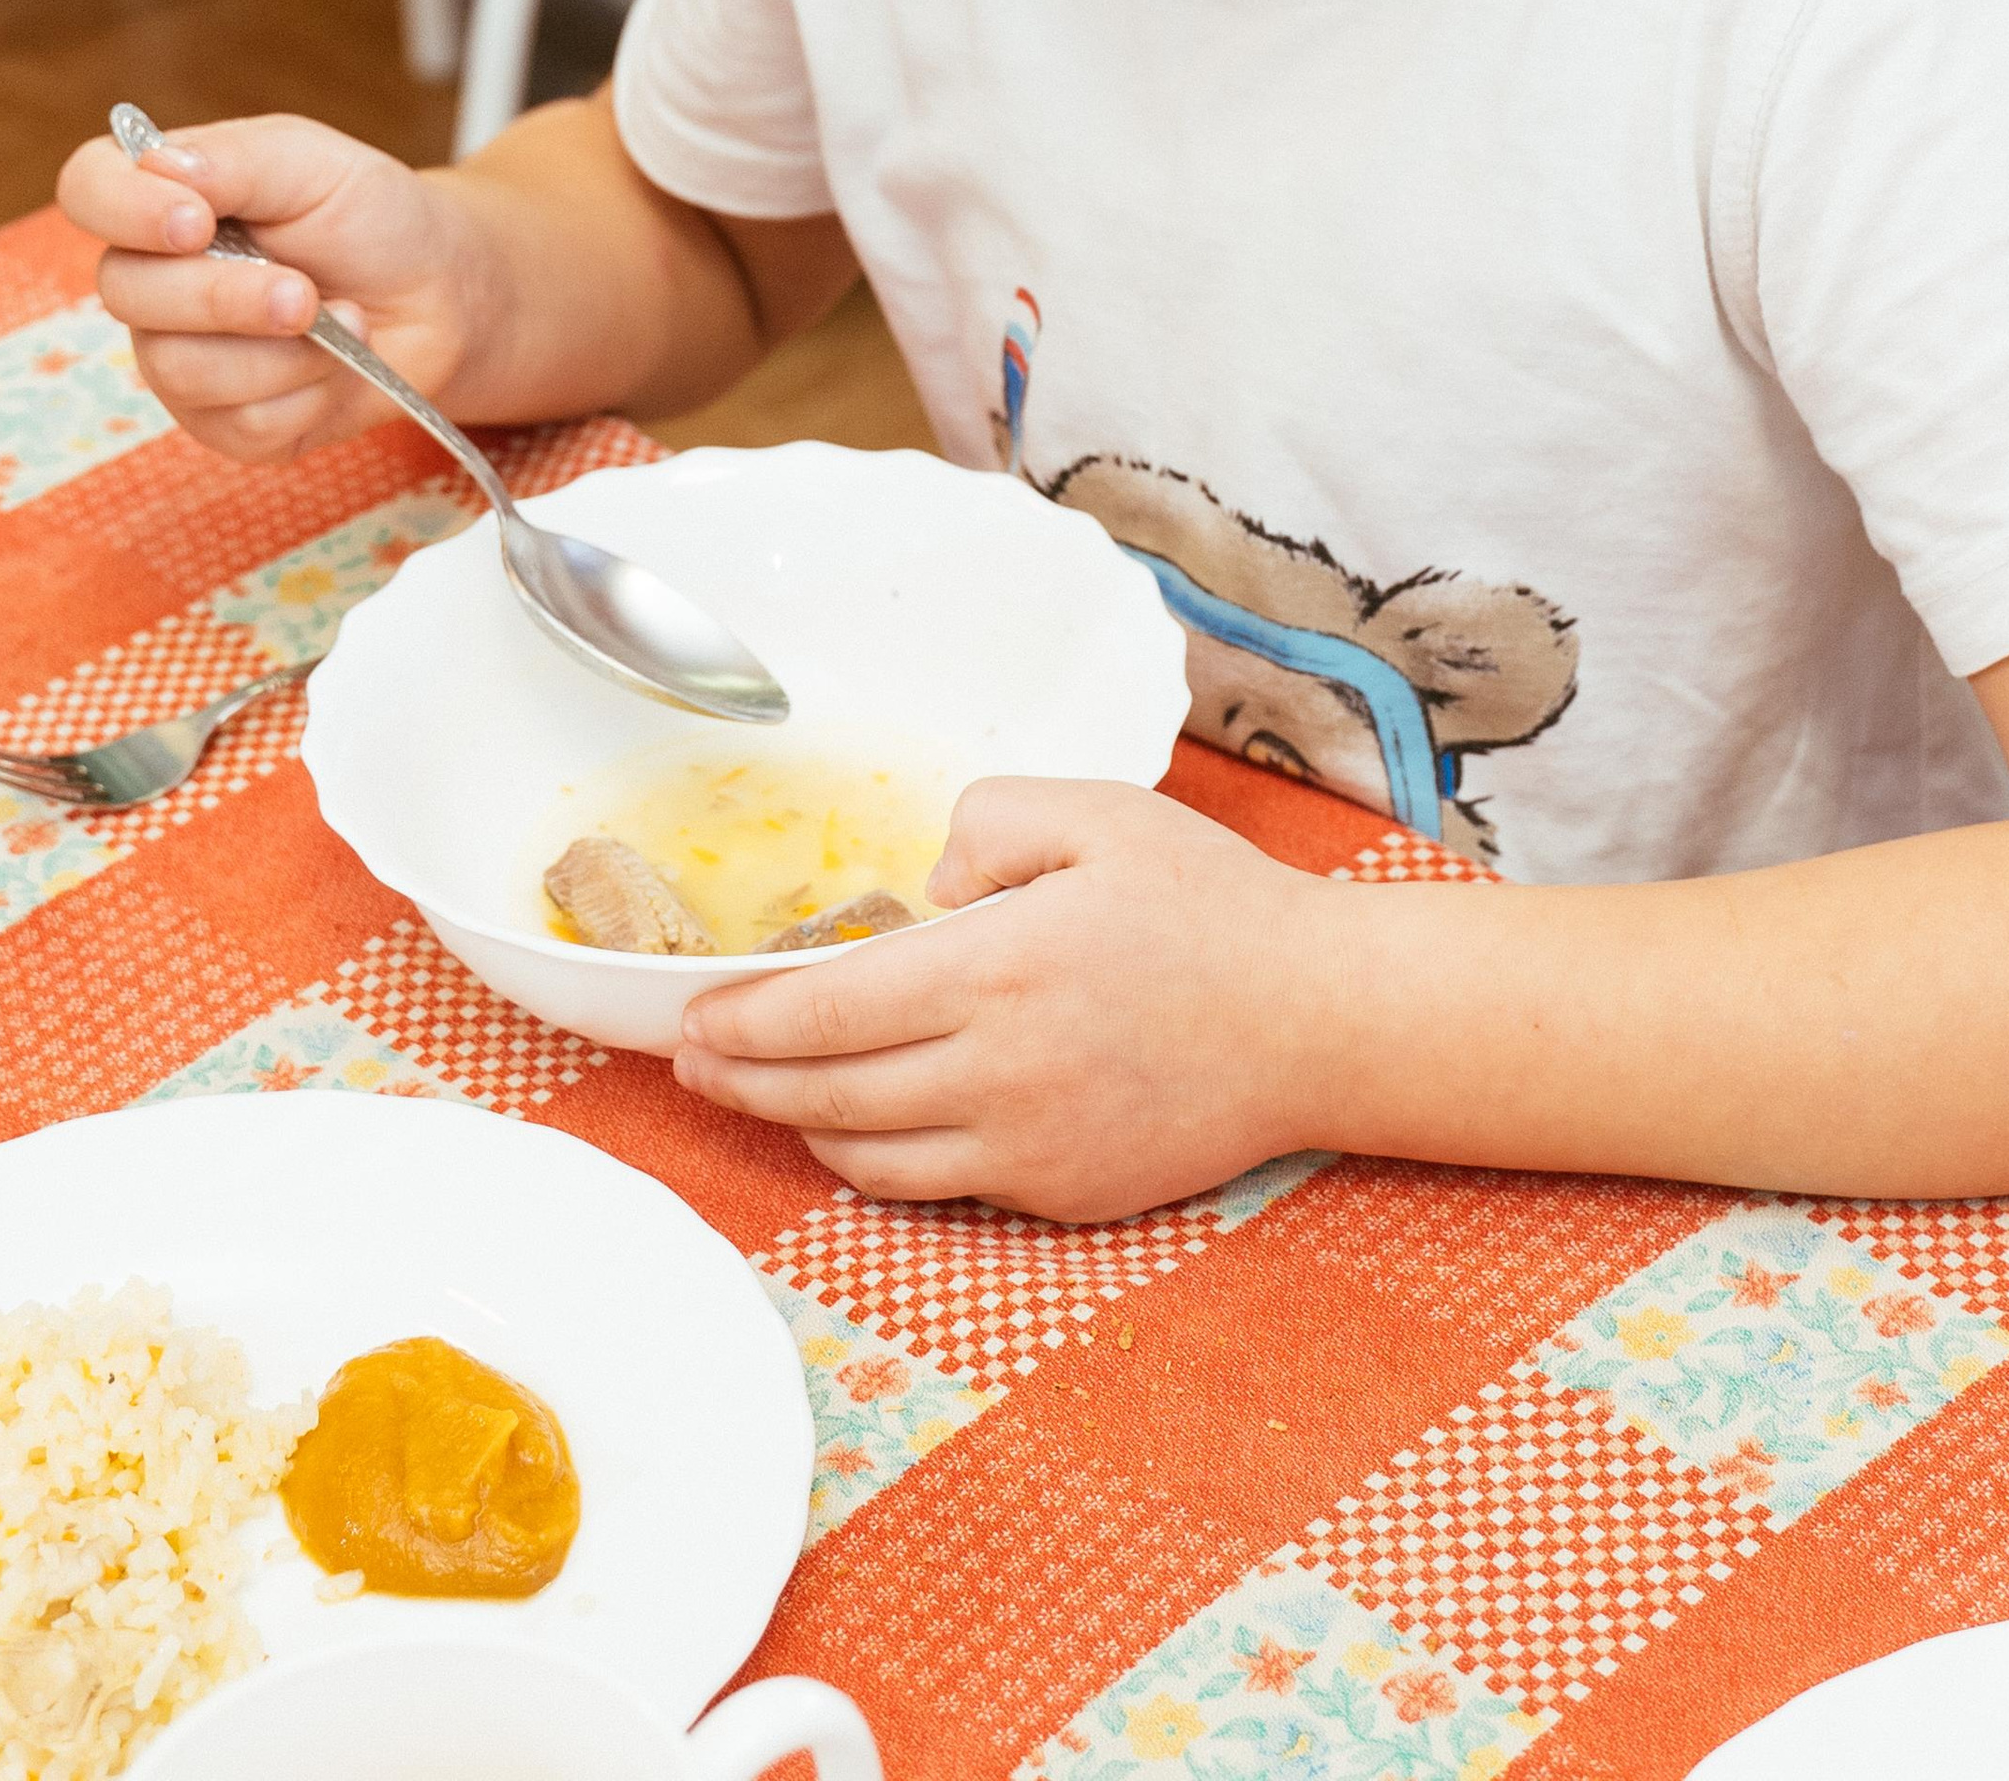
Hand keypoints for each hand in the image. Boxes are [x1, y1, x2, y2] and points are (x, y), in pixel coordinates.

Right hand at [56, 114, 482, 461]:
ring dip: (280, 351)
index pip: (88, 189)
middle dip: (226, 296)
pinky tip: (337, 365)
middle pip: (127, 293)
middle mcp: (157, 281)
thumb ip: (236, 159)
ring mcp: (182, 357)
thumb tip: (159, 166)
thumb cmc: (375, 220)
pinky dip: (307, 393)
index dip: (122, 208)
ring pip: (179, 370)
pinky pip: (239, 424)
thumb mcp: (314, 163)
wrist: (443, 295)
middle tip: (303, 291)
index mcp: (165, 199)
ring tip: (341, 320)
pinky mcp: (225, 424)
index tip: (194, 221)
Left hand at [673, 779, 1335, 1219]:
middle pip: (827, 1096)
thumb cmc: (1210, 906)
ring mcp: (1030, 1148)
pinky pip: (939, 1188)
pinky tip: (861, 1128)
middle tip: (691, 1064)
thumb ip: (986, 822)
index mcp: (998, 970)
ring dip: (799, 1130)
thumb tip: (925, 889)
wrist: (1317, 1020)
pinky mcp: (1062, 1195)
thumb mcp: (1097, 813)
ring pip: (870, 1158)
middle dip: (741, 1082)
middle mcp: (1000, 1073)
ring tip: (760, 1094)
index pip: (826, 1011)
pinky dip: (879, 1162)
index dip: (743, 1021)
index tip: (691, 1017)